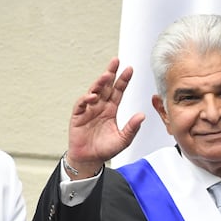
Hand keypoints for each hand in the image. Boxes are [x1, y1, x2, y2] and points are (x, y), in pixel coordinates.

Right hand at [66, 58, 144, 176]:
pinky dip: (86, 99)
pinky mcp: (78, 116)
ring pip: (94, 91)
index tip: (129, 69)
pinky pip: (81, 104)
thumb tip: (142, 115)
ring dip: (99, 83)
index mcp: (111, 110)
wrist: (89, 159)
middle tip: (116, 61)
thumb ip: (132, 128)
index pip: (118, 91)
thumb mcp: (123, 139)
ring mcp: (88, 110)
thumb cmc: (105, 149)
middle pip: (105, 86)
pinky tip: (93, 96)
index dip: (123, 80)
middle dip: (110, 73)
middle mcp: (100, 106)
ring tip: (106, 75)